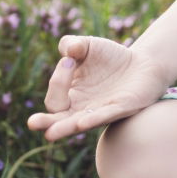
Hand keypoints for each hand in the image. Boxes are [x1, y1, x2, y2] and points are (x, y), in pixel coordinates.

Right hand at [25, 34, 174, 141]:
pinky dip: (94, 119)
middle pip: (59, 120)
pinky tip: (82, 123)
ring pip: (79, 124)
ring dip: (66, 128)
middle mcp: (83, 109)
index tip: (71, 59)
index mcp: (71, 96)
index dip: (58, 78)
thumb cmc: (110, 58)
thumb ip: (72, 44)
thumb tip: (68, 52)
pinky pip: (107, 116)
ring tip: (51, 134)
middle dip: (45, 122)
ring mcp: (102, 111)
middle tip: (32, 122)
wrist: (143, 62)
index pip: (55, 95)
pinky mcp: (123, 108)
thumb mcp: (87, 45)